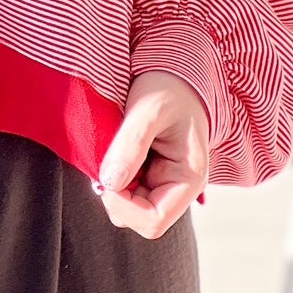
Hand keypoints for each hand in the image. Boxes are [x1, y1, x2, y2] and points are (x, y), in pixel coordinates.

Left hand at [92, 70, 209, 239]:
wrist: (172, 72)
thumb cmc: (168, 86)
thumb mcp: (149, 109)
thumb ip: (131, 145)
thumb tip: (109, 183)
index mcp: (188, 179)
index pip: (154, 220)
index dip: (124, 208)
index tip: (104, 180)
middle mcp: (177, 187)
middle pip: (138, 219)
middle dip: (116, 196)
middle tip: (104, 160)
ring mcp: (162, 182)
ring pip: (127, 206)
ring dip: (112, 186)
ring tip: (111, 150)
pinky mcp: (147, 174)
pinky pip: (124, 188)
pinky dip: (112, 176)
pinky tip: (114, 151)